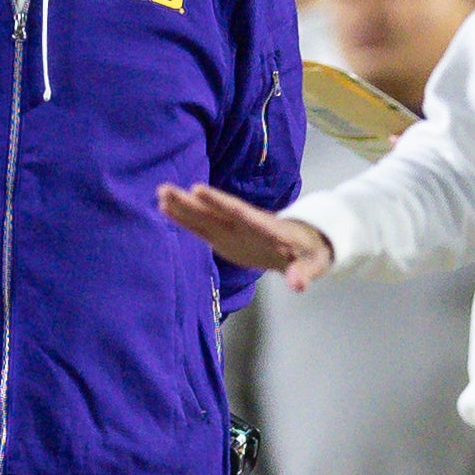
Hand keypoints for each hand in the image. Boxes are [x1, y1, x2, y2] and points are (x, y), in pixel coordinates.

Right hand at [156, 184, 333, 290]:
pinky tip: (165, 209)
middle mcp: (244, 224)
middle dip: (192, 202)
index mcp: (265, 227)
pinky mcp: (224, 237)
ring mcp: (232, 229)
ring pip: (204, 217)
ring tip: (160, 192)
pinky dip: (185, 220)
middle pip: (215, 211)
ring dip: (183, 206)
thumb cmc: (310, 252)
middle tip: (167, 189)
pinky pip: (202, 228)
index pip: (240, 213)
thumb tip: (298, 285)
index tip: (199, 190)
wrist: (302, 245)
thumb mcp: (313, 263)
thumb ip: (303, 272)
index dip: (220, 202)